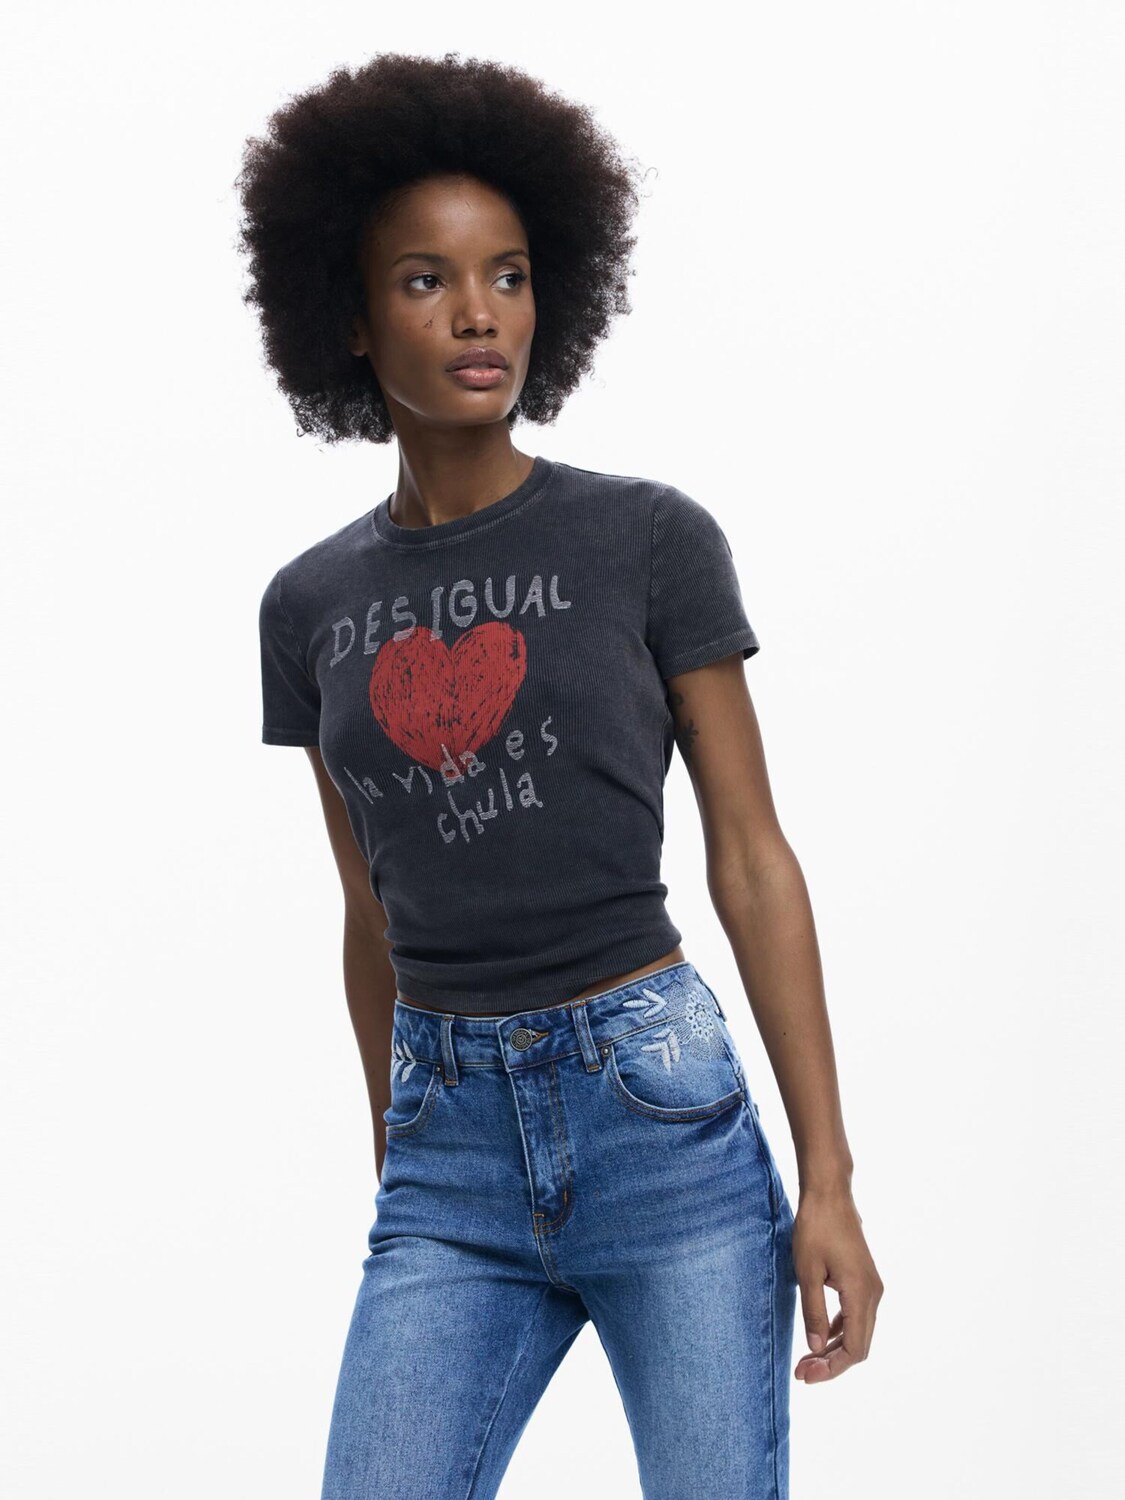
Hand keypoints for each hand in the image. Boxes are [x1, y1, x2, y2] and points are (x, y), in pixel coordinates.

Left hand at [791, 1182, 882, 1381]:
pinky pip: (855, 1315)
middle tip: (802, 1372)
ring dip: (835, 1348)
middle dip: (832, 1363)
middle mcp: (873, 1293)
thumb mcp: (807, 1273)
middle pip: (859, 1345)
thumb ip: (813, 1313)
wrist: (830, 1193)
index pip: (854, 1349)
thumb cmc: (816, 1228)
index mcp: (861, 1294)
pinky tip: (819, 1335)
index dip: (831, 1368)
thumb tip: (815, 1348)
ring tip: (807, 1359)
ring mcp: (871, 1286)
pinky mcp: (864, 1279)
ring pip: (858, 1331)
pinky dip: (839, 1330)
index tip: (805, 1375)